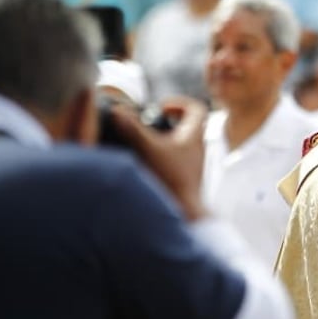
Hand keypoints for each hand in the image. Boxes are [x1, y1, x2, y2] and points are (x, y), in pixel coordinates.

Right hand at [110, 96, 209, 220]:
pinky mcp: (186, 179)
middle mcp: (198, 149)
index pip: (197, 109)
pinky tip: (146, 164)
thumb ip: (133, 129)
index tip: (160, 107)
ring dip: (165, 140)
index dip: (179, 103)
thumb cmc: (171, 180)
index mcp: (195, 136)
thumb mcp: (149, 149)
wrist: (184, 215)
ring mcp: (193, 165)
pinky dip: (163, 156)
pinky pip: (177, 161)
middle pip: (189, 126)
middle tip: (150, 123)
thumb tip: (119, 111)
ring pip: (182, 145)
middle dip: (170, 121)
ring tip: (144, 142)